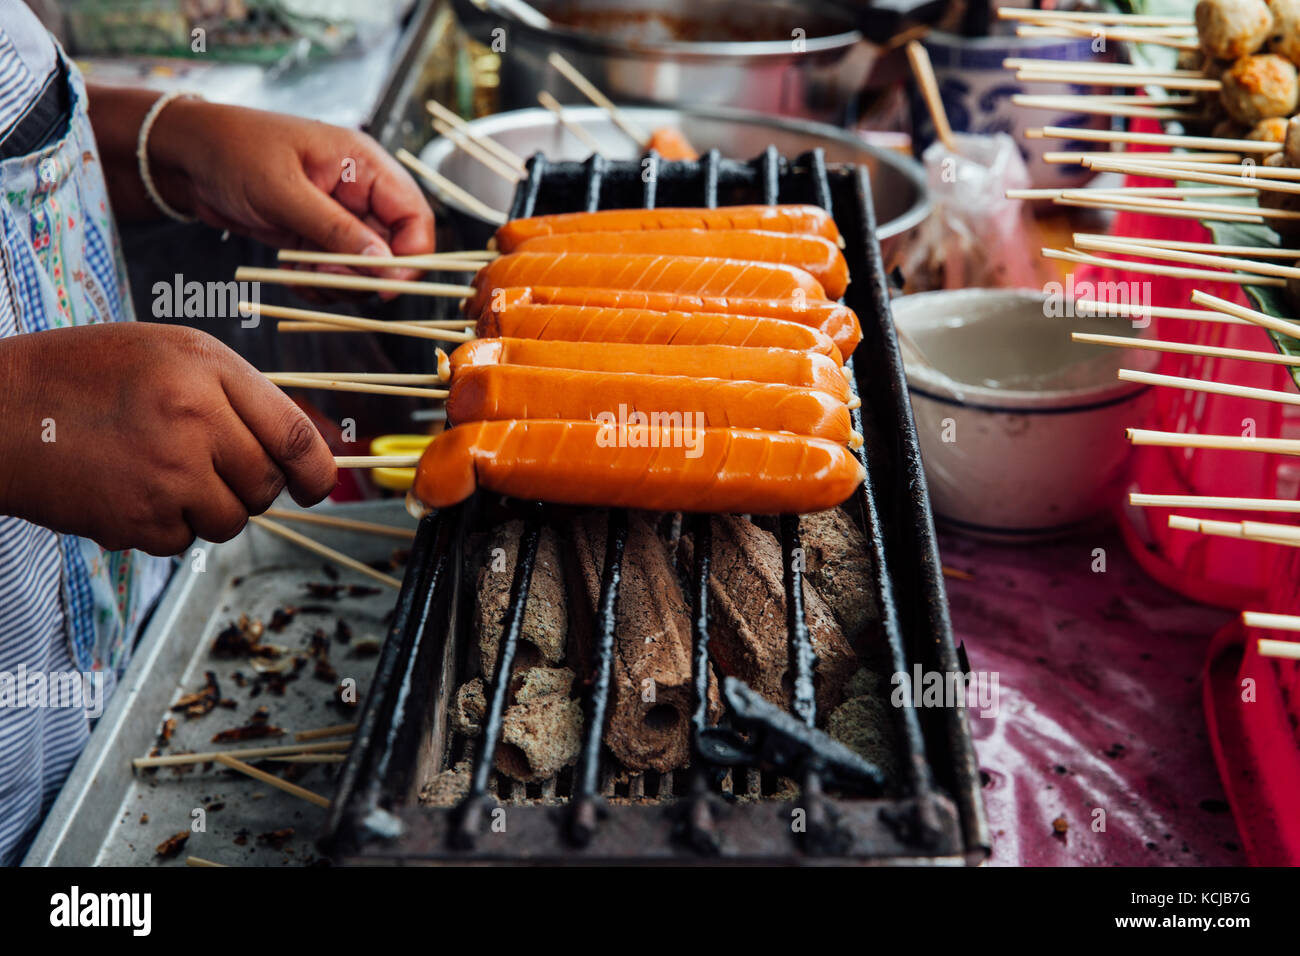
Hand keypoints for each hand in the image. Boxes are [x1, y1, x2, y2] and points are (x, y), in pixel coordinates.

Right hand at [0, 324, 336, 555]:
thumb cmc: (87, 375)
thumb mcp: (171, 354)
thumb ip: (240, 396)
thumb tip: (303, 457)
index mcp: (208, 370)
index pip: (295, 437)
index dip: (317, 472)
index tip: (317, 487)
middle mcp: (195, 419)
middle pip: (266, 487)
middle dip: (249, 486)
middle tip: (207, 466)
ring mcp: (167, 474)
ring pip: (231, 521)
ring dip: (208, 509)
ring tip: (160, 473)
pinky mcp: (138, 520)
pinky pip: (184, 541)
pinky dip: (165, 526)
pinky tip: (128, 489)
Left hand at [149, 99, 435, 285]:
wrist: (186, 157)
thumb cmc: (234, 152)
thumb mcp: (285, 192)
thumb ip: (336, 229)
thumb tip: (383, 264)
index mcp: (366, 165)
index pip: (415, 218)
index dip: (409, 257)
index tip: (385, 287)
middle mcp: (361, 192)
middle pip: (393, 250)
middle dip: (364, 275)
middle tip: (326, 279)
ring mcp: (340, 217)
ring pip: (365, 269)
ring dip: (338, 284)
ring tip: (301, 273)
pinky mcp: (318, 237)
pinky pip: (336, 273)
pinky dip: (318, 284)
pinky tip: (290, 274)